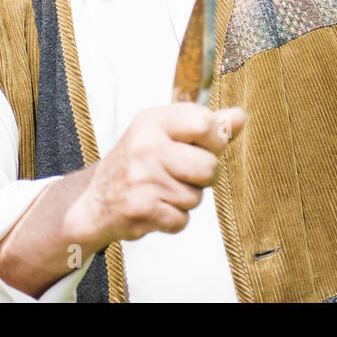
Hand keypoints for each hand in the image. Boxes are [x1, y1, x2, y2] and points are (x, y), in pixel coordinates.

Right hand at [74, 104, 246, 245]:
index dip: (213, 138)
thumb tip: (240, 117)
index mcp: (153, 121)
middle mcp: (146, 147)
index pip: (204, 123)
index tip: (202, 144)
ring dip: (185, 198)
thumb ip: (206, 126)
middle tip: (180, 172)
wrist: (96, 198)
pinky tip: (155, 206)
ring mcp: (142, 179)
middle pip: (208, 167)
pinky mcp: (141, 209)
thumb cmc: (139, 161)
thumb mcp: (166, 132)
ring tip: (163, 189)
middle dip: (202, 176)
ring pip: (196, 197)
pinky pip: (182, 219)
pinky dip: (173, 218)